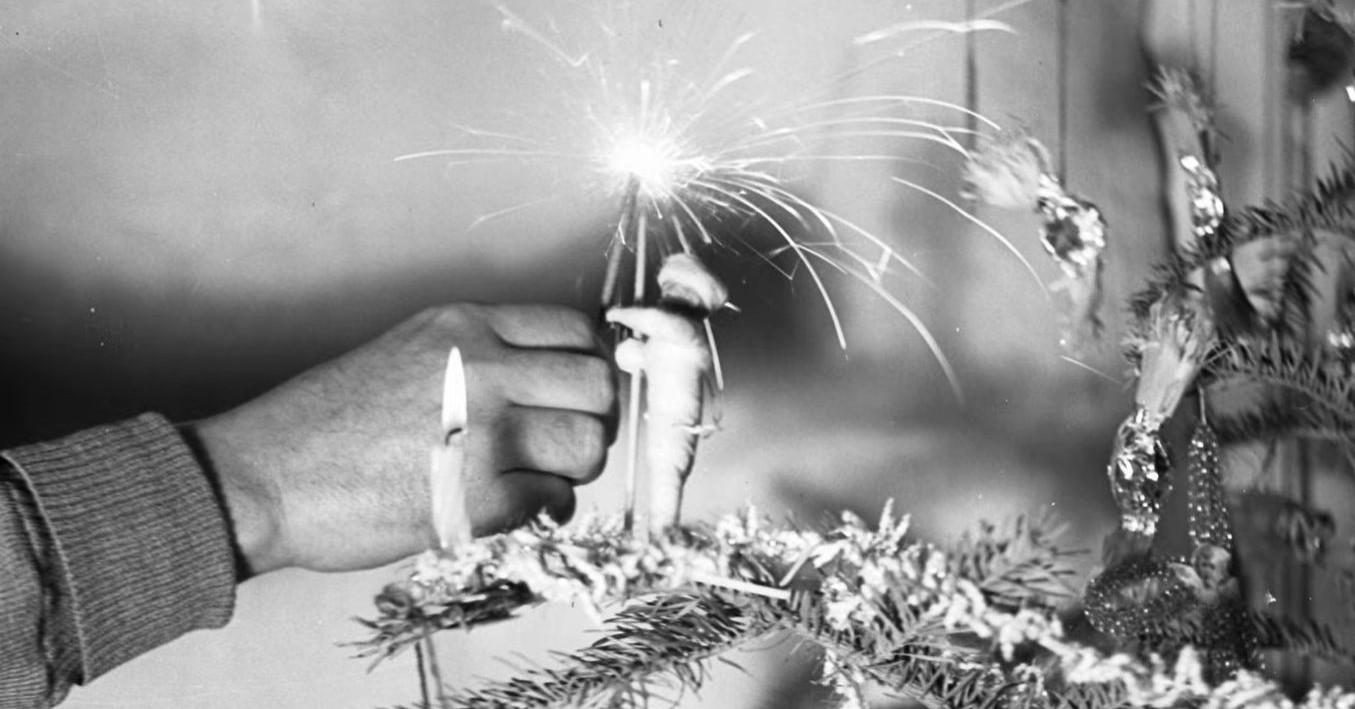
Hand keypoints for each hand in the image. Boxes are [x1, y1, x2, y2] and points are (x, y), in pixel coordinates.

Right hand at [183, 304, 616, 575]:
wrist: (265, 478)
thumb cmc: (329, 420)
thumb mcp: (410, 351)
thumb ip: (483, 353)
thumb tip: (555, 381)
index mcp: (465, 325)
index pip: (576, 329)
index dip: (587, 363)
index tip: (573, 391)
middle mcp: (484, 369)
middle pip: (598, 385)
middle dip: (592, 416)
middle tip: (564, 438)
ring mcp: (486, 434)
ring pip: (588, 445)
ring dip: (574, 467)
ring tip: (539, 475)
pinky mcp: (480, 499)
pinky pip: (555, 499)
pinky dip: (545, 508)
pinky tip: (516, 507)